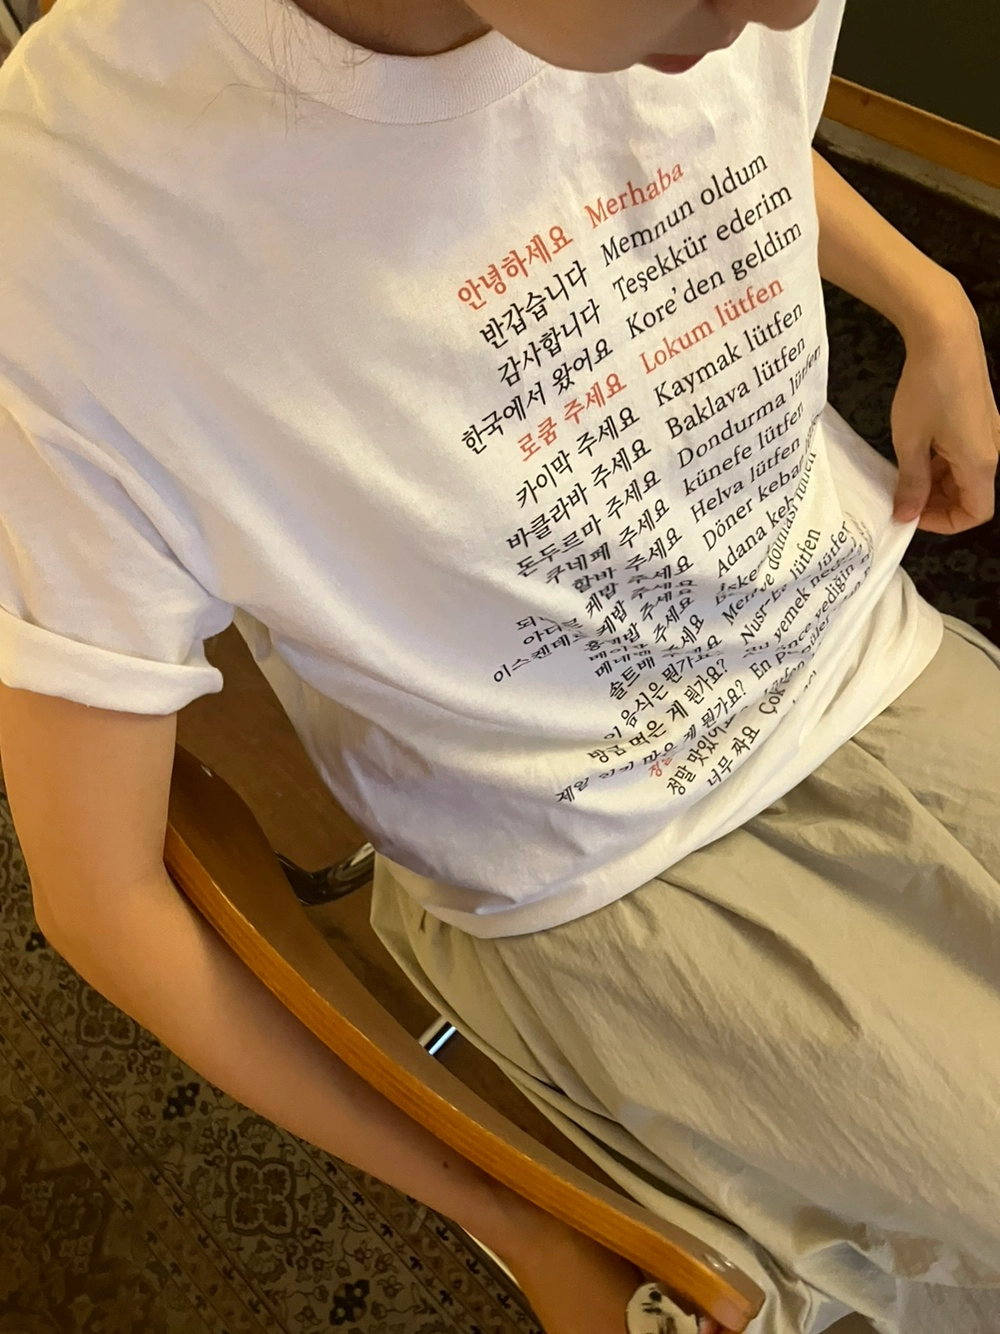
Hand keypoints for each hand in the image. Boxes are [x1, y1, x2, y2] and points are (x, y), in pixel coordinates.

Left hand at [890, 289, 999, 533]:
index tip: (911, 514)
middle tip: (902, 497)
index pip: (976, 513)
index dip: (944, 523)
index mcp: (980, 462)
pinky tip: (917, 451)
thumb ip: (911, 483)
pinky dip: (943, 461)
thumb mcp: (910, 442)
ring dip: (938, 482)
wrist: (945, 334)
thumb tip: (906, 515)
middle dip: (937, 503)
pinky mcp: (979, 416)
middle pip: (971, 494)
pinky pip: (965, 452)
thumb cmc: (927, 388)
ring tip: (904, 475)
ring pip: (966, 474)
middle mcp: (992, 449)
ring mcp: (988, 431)